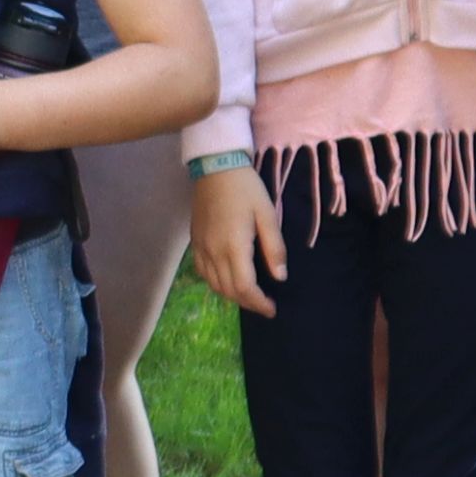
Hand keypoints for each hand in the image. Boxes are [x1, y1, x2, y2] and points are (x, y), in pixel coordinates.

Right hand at [184, 162, 278, 315]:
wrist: (215, 167)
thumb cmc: (246, 189)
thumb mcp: (267, 215)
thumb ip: (274, 248)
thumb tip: (280, 277)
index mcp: (234, 246)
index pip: (245, 288)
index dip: (259, 303)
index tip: (272, 309)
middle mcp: (214, 252)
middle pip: (229, 291)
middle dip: (248, 303)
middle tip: (264, 305)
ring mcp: (202, 249)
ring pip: (215, 285)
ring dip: (232, 296)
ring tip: (249, 296)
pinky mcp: (195, 243)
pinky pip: (203, 273)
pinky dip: (217, 284)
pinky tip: (228, 280)